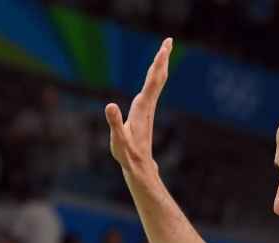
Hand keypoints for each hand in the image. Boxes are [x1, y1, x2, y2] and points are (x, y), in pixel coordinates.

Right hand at [105, 39, 171, 174]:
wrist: (139, 165)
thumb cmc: (127, 153)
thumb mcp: (118, 139)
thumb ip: (114, 123)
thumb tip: (109, 105)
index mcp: (142, 108)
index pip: (152, 81)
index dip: (157, 64)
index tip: (164, 49)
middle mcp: (147, 105)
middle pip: (158, 78)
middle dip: (162, 59)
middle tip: (169, 41)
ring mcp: (148, 108)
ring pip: (157, 82)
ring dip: (160, 65)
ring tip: (164, 50)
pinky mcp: (145, 111)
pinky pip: (153, 88)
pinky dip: (155, 76)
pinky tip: (156, 73)